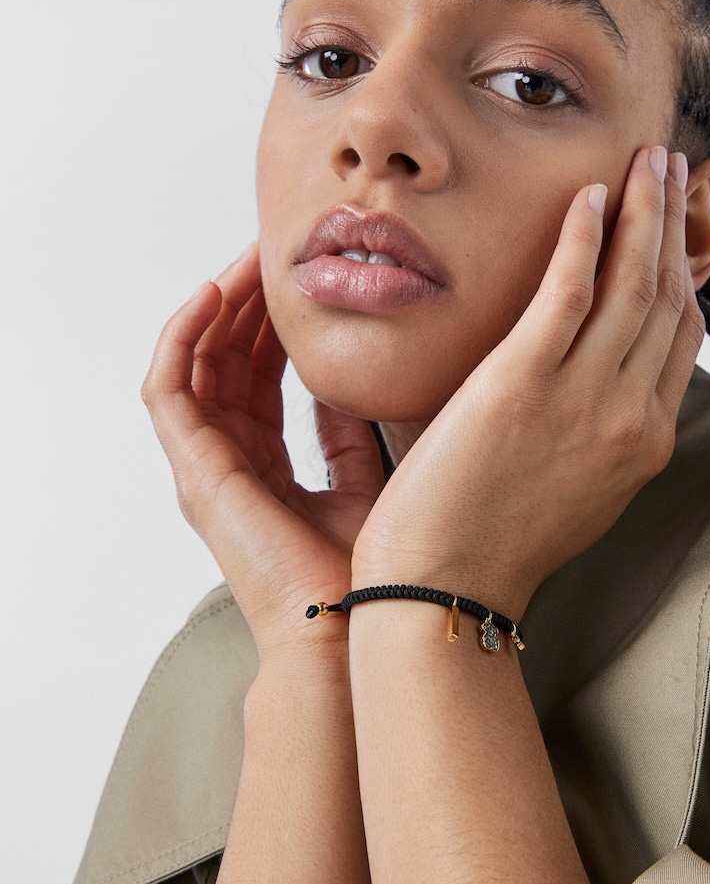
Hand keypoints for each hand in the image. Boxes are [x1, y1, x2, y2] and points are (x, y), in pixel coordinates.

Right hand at [141, 243, 383, 658]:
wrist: (356, 629)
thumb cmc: (365, 570)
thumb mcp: (362, 482)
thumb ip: (345, 437)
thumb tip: (344, 389)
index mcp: (266, 466)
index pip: (257, 377)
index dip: (274, 326)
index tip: (301, 282)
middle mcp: (229, 463)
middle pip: (224, 363)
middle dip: (248, 304)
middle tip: (276, 254)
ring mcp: (206, 468)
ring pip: (194, 365)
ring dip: (217, 308)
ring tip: (247, 261)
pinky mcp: (196, 472)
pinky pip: (170, 388)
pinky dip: (184, 337)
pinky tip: (214, 295)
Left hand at [353, 147, 702, 615]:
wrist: (447, 584)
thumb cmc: (501, 539)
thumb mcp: (580, 488)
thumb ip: (604, 430)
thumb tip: (603, 378)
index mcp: (644, 440)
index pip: (680, 335)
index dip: (681, 270)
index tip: (674, 227)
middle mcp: (629, 415)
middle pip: (666, 297)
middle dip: (673, 224)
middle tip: (671, 166)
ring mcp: (583, 398)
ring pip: (632, 283)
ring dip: (643, 211)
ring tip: (645, 160)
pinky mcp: (524, 382)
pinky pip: (570, 290)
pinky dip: (586, 236)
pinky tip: (591, 194)